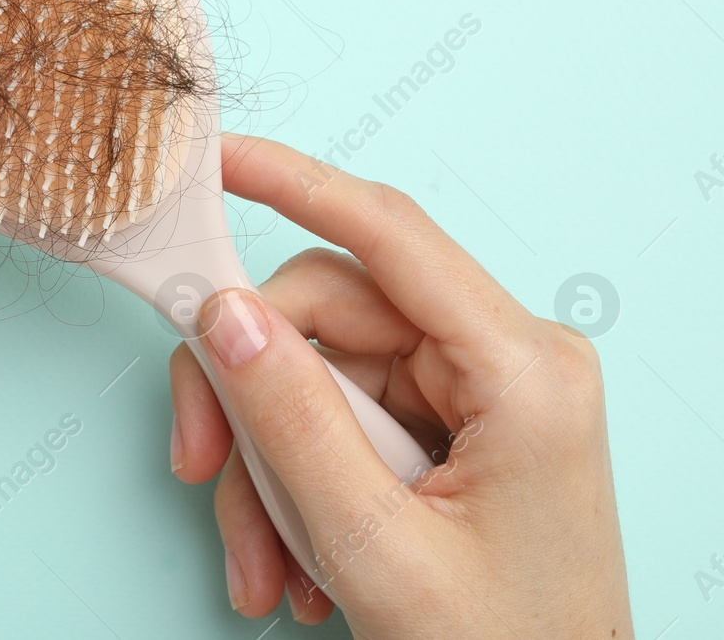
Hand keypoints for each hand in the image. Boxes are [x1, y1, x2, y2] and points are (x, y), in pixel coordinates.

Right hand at [169, 134, 631, 635]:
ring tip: (265, 566)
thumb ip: (293, 420)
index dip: (295, 181)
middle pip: (328, 316)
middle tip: (200, 468)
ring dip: (269, 467)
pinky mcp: (448, 427)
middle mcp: (504, 360)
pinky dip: (295, 485)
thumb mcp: (377, 545)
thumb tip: (224, 313)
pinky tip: (294, 562)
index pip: (389, 235)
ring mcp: (475, 393)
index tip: (217, 159)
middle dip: (251, 398)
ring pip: (317, 374)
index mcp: (523, 371)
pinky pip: (336, 419)